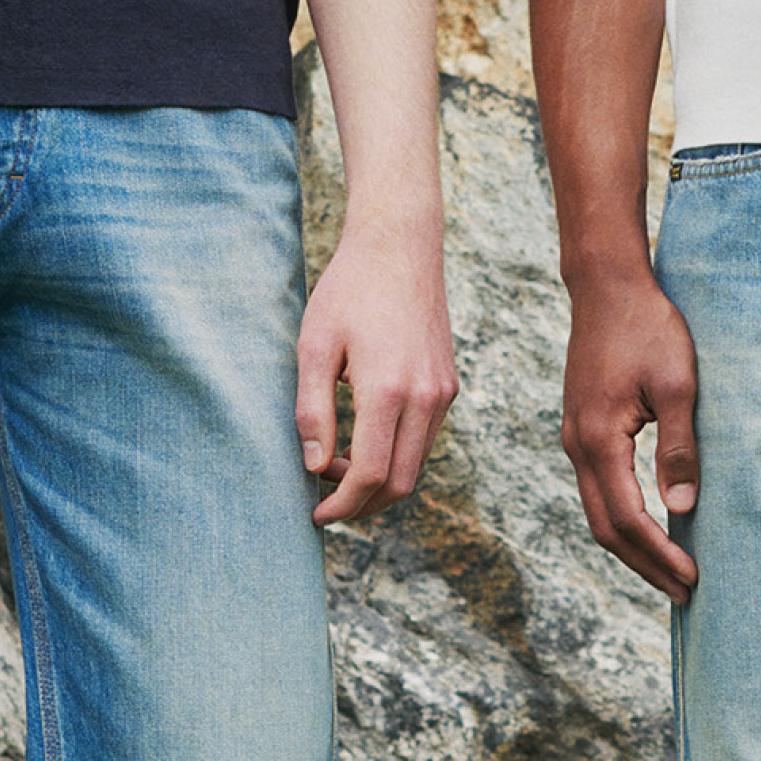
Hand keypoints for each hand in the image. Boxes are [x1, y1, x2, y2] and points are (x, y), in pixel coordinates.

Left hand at [297, 219, 456, 523]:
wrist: (400, 246)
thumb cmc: (348, 291)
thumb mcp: (314, 347)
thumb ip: (312, 411)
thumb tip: (314, 468)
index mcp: (388, 390)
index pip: (369, 474)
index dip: (341, 504)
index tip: (315, 514)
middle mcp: (425, 397)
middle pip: (400, 483)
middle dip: (362, 505)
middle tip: (324, 502)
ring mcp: (442, 392)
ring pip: (416, 465)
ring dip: (379, 482)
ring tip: (337, 470)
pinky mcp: (448, 385)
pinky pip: (424, 439)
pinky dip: (395, 456)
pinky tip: (362, 441)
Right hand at [560, 262, 699, 601]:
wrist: (608, 287)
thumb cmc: (649, 328)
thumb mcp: (679, 385)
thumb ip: (679, 446)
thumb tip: (683, 507)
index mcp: (598, 439)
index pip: (628, 518)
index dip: (660, 554)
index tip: (693, 577)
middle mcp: (577, 445)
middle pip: (605, 528)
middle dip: (645, 566)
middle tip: (685, 595)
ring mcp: (575, 438)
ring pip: (597, 512)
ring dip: (633, 548)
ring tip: (670, 571)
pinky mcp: (582, 429)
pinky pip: (598, 490)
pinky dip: (623, 519)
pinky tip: (651, 526)